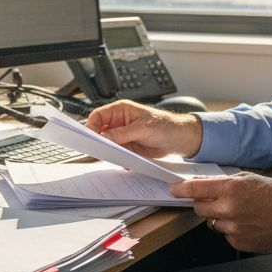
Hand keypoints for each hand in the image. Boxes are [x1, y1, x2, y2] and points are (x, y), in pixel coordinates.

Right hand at [86, 99, 203, 158]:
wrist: (180, 139)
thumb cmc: (166, 126)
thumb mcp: (142, 129)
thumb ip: (122, 134)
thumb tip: (103, 137)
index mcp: (121, 110)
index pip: (98, 116)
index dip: (91, 126)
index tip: (90, 138)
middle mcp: (119, 122)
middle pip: (100, 131)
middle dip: (98, 140)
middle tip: (97, 150)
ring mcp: (123, 136)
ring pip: (107, 144)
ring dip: (108, 151)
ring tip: (112, 156)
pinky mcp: (128, 147)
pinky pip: (116, 153)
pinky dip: (117, 158)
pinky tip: (122, 161)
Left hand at [168, 173, 271, 253]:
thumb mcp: (250, 178)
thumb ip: (225, 181)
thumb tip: (202, 183)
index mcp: (230, 188)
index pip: (195, 189)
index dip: (181, 189)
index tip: (174, 189)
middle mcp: (228, 208)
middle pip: (199, 207)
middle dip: (203, 203)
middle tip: (216, 199)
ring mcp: (232, 228)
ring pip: (212, 222)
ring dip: (219, 217)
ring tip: (240, 213)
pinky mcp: (238, 242)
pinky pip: (225, 235)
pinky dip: (231, 229)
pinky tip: (247, 224)